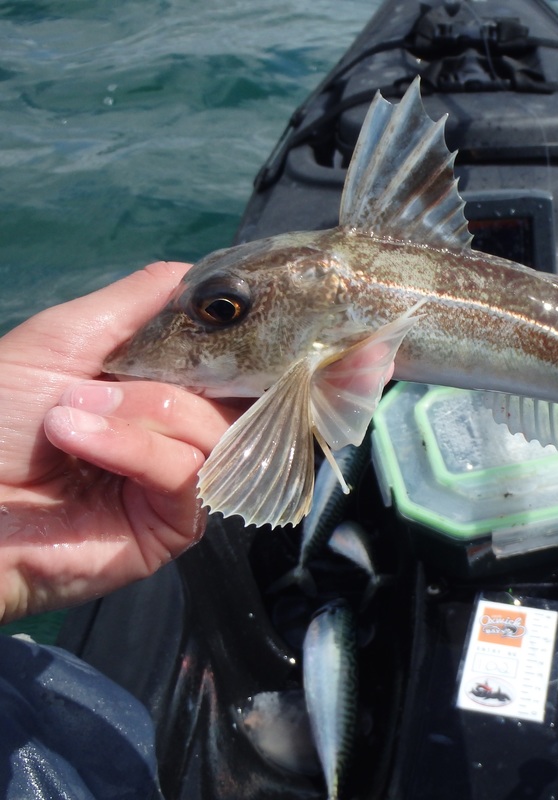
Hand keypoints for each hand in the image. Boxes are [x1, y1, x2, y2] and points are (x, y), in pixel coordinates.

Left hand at [0, 262, 240, 623]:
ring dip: (140, 415)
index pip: (231, 367)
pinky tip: (81, 441)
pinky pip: (189, 474)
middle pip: (234, 396)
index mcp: (162, 392)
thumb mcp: (66, 337)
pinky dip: (136, 449)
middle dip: (168, 381)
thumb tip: (203, 272)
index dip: (241, 345)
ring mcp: (180, 484)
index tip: (249, 319)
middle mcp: (180, 437)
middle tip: (101, 380)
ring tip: (69, 417)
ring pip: (215, 432)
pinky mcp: (174, 527)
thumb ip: (139, 302)